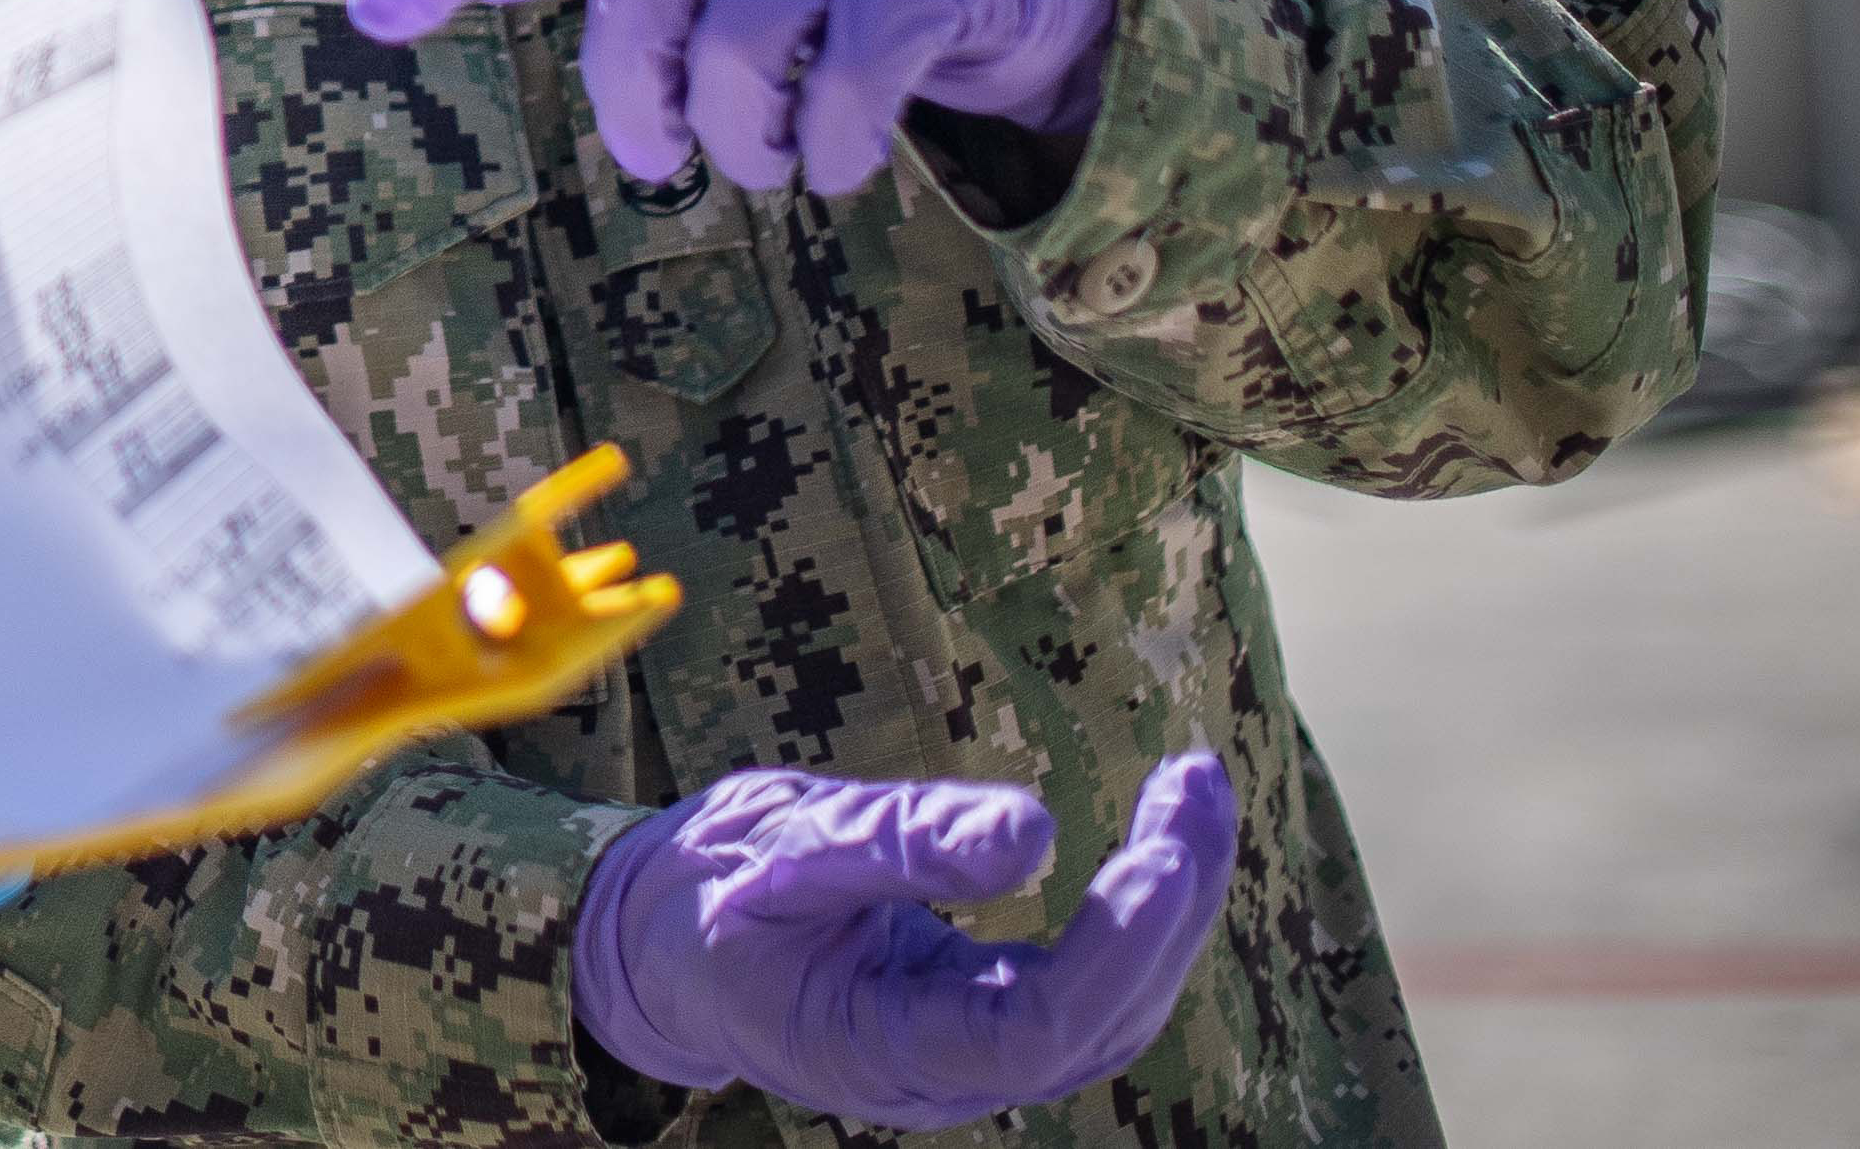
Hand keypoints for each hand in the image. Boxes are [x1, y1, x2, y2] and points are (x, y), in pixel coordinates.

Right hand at [575, 753, 1237, 1131]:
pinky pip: (1087, 989)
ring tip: (1194, 790)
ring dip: (1169, 906)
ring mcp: (969, 1061)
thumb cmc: (704, 894)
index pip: (1036, 1029)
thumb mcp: (779, 848)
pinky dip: (1136, 916)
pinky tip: (1157, 843)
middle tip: (1197, 781)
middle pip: (1099, 1022)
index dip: (1116, 948)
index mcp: (876, 1052)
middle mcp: (941, 1078)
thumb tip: (1038, 828)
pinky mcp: (983, 1021)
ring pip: (1110, 1013)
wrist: (663, 946)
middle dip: (1168, 906)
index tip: (1161, 847)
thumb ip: (897, 844)